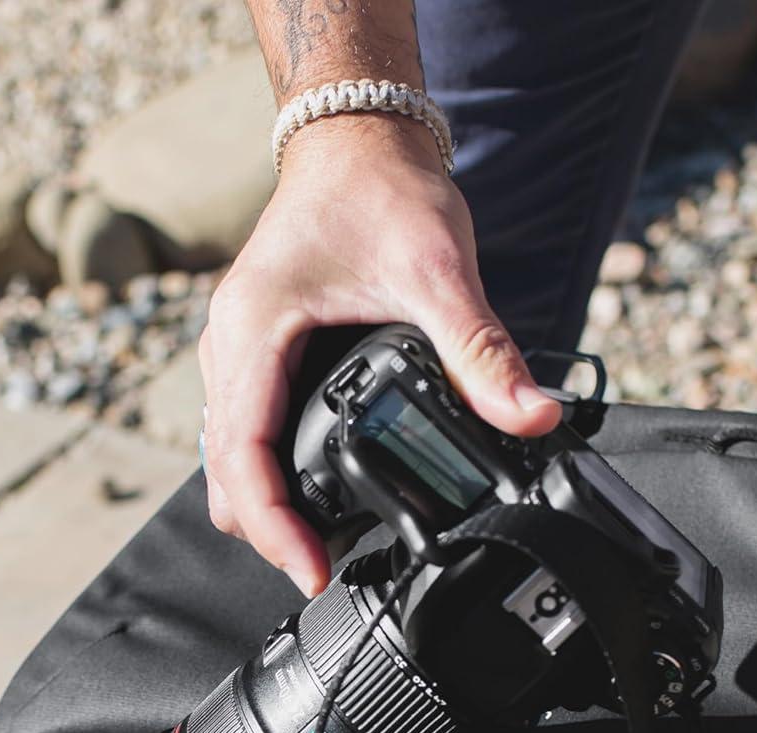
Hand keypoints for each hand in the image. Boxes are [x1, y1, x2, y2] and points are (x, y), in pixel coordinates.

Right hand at [197, 112, 562, 595]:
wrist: (356, 139)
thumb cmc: (380, 188)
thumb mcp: (438, 270)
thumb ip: (481, 350)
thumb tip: (531, 415)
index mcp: (253, 331)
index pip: (242, 456)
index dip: (273, 527)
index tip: (312, 570)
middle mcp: (229, 347)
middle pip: (225, 473)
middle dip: (268, 531)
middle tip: (328, 568)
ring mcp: (236, 353)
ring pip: (227, 459)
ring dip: (267, 507)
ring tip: (325, 545)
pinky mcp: (256, 356)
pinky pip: (244, 434)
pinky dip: (270, 475)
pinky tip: (316, 496)